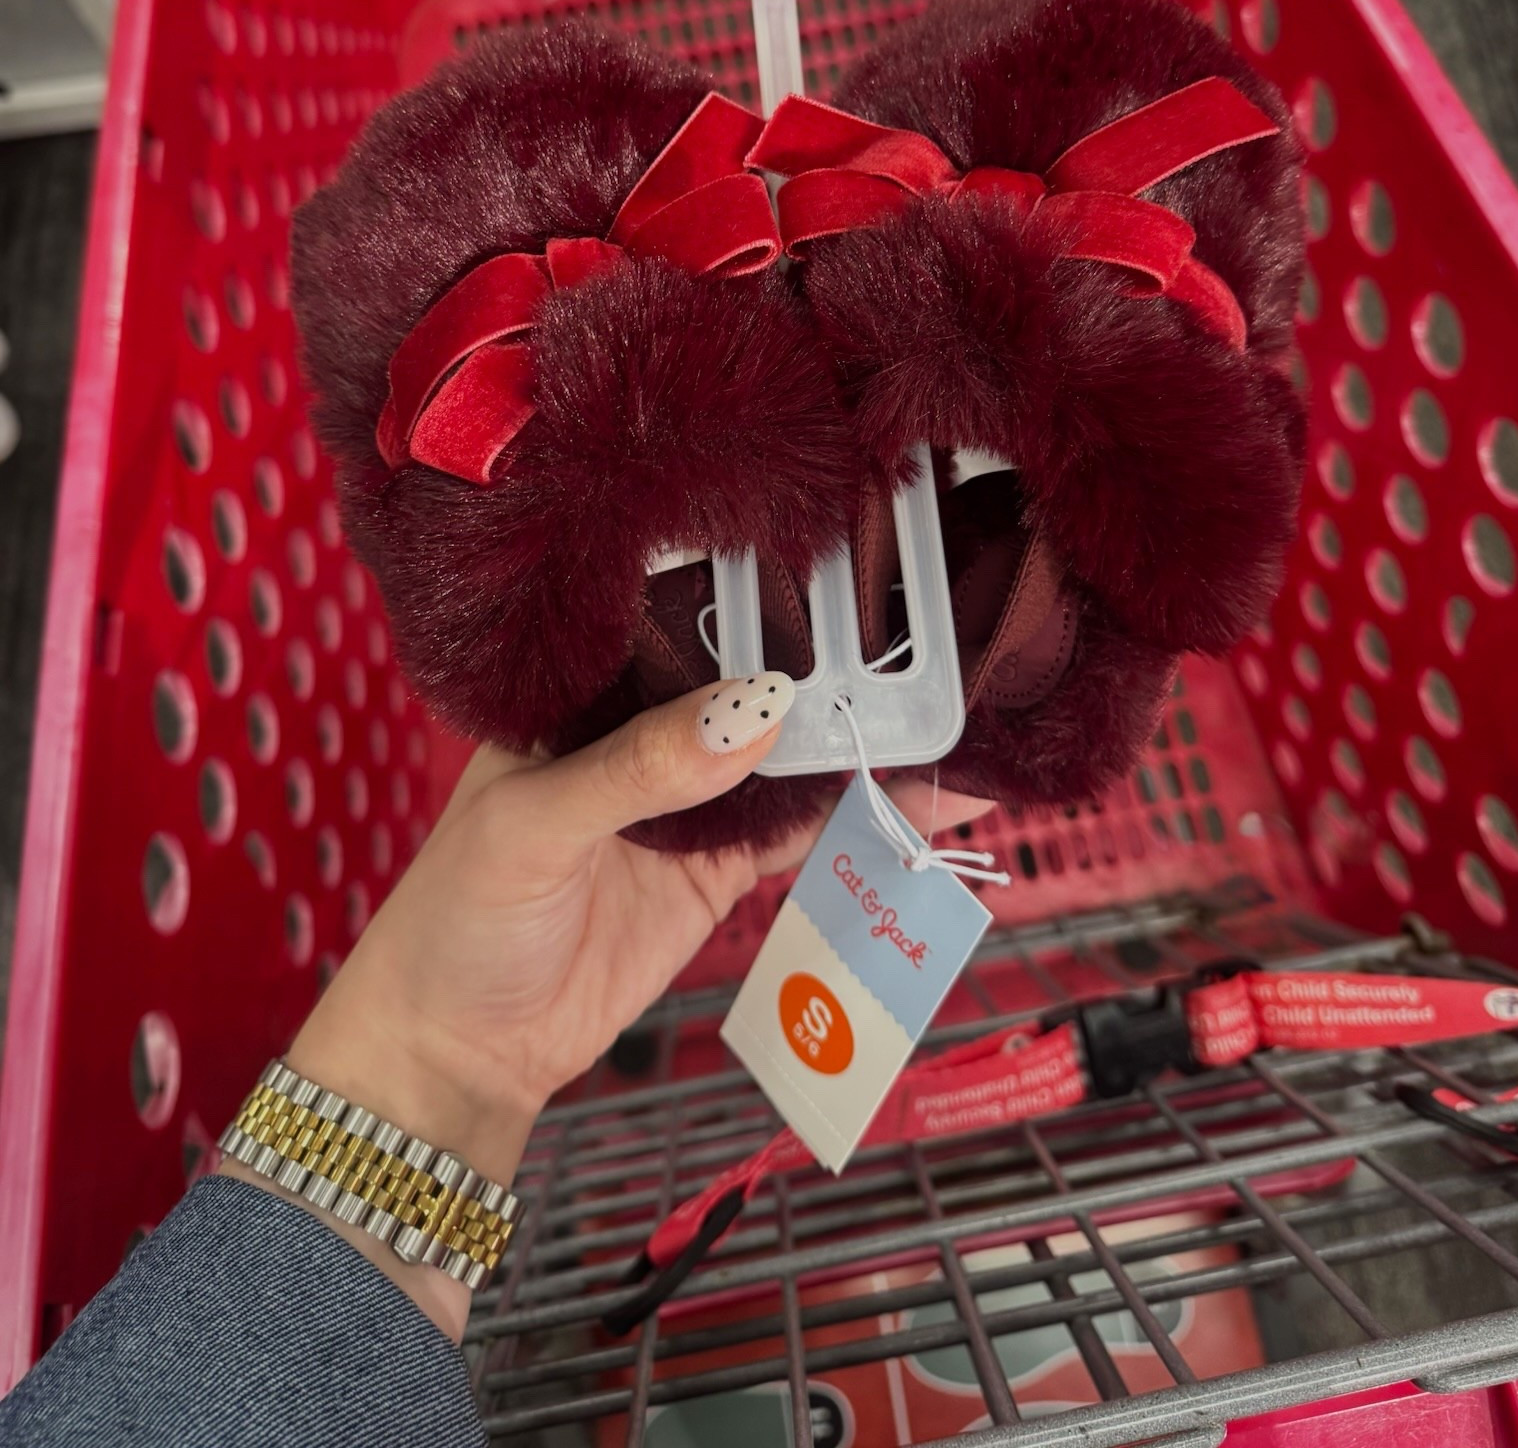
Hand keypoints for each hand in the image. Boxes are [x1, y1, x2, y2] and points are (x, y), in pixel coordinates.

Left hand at [224, 675, 992, 1337]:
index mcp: (580, 694)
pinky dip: (860, 819)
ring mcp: (685, 803)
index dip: (753, 599)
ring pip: (786, 758)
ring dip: (858, 744)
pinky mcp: (715, 871)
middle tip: (929, 643)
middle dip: (829, 670)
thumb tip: (759, 706)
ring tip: (950, 716)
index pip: (676, 624)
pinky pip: (798, 834)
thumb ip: (642, 767)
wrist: (455, 1055)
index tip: (842, 574)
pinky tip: (924, 801)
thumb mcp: (536, 826)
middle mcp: (639, 734)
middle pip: (747, 687)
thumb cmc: (457, 919)